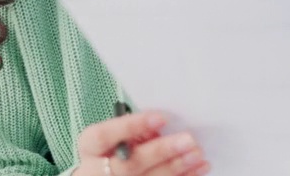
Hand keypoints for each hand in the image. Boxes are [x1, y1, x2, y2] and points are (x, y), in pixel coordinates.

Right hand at [73, 110, 207, 175]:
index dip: (132, 126)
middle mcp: (96, 171)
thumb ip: (135, 132)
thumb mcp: (115, 137)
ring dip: (176, 167)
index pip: (104, 136)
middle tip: (189, 140)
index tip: (161, 118)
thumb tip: (163, 127)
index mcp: (90, 148)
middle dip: (162, 151)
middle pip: (129, 163)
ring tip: (198, 155)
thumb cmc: (114, 149)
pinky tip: (199, 169)